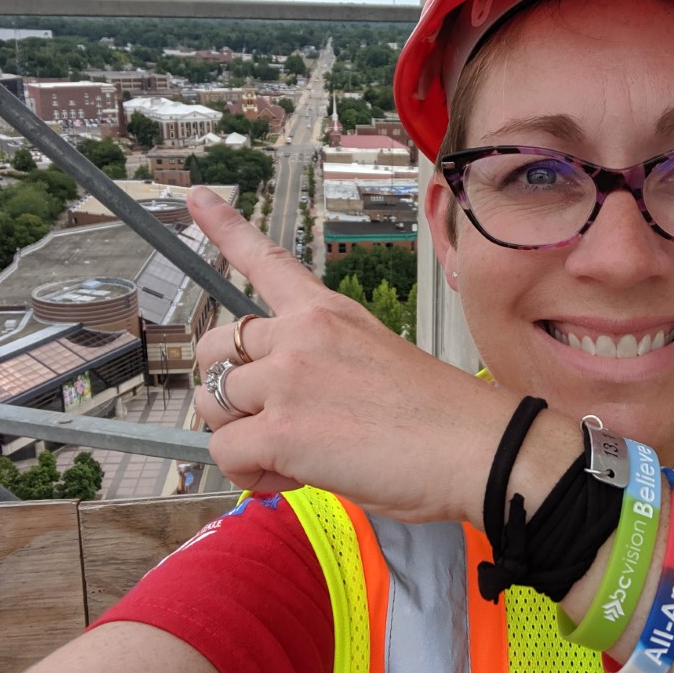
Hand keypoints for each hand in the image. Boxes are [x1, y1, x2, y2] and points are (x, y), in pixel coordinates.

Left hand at [187, 186, 511, 522]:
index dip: (223, 227)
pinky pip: (225, 451)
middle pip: (215, 349)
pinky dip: (250, 474)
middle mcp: (302, 333)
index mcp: (328, 313)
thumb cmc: (441, 418)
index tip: (195, 196)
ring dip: (241, 436)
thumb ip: (321, 368)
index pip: (266, 261)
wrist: (478, 447)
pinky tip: (294, 476)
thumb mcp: (377, 361)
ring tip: (295, 456)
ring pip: (212, 404)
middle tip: (273, 423)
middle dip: (228, 391)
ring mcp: (290, 377)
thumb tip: (290, 410)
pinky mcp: (282, 428)